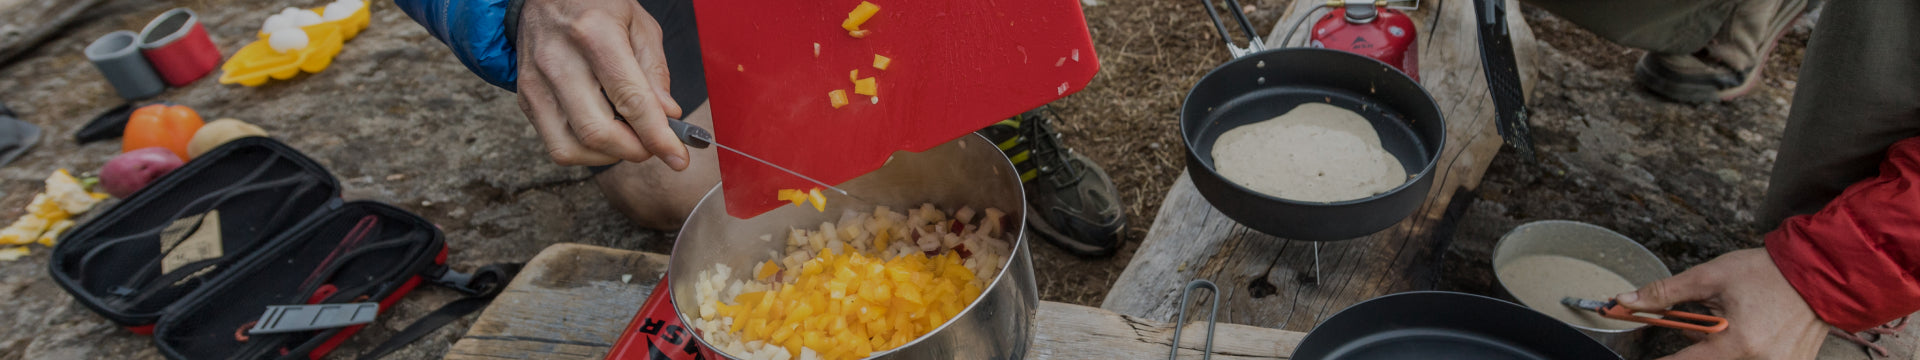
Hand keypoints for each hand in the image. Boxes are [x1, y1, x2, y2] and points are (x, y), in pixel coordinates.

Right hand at [515, 0, 689, 169]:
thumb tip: (668, 117)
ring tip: (627, 133)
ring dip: (610, 154)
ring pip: (573, 148)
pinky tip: (602, 128)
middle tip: (653, 142)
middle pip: (598, 133)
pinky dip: (587, 150)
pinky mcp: (526, 97)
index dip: (658, 136)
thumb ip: (655, 72)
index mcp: (595, 34)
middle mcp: (559, 60)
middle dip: (635, 150)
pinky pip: (557, 145)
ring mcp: (536, 82)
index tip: (678, 159)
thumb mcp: (639, 24)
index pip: (630, 100)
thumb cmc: (596, 5)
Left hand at [1616, 249, 1827, 358]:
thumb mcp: (1710, 277)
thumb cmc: (1767, 272)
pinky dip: (1742, 348)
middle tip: (1705, 323)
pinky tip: (1753, 328)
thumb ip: (1665, 293)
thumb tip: (1626, 301)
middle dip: (1698, 346)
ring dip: (1720, 346)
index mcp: (1738, 343)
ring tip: (1740, 318)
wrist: (1820, 271)